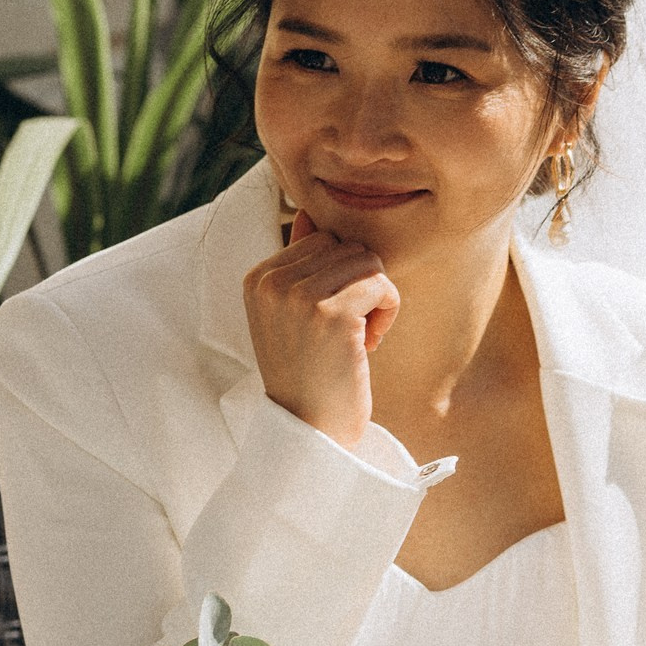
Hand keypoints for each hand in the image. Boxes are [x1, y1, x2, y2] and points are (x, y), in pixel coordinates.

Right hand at [243, 212, 398, 448]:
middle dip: (361, 283)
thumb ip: (299, 265)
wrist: (308, 432)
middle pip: (346, 244)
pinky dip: (387, 311)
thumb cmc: (309, 375)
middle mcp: (271, 281)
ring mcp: (297, 295)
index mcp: (257, 278)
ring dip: (376, 298)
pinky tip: (368, 345)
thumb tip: (308, 214)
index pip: (321, 239)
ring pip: (367, 259)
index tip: (331, 321)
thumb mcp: (292, 315)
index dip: (340, 277)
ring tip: (357, 338)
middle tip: (349, 331)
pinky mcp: (329, 312)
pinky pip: (381, 282)